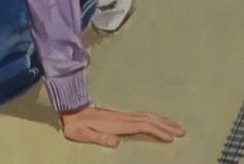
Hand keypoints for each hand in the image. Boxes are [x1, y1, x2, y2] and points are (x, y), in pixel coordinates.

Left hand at [59, 105, 185, 147]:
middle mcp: (121, 118)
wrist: (69, 110)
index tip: (171, 137)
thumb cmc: (76, 126)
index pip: (141, 126)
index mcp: (117, 124)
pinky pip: (140, 117)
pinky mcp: (119, 116)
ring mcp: (120, 115)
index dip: (157, 131)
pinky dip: (152, 119)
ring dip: (161, 121)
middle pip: (148, 119)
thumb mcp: (83, 134)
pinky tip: (156, 122)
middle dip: (166, 125)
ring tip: (176, 127)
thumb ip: (99, 138)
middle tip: (183, 131)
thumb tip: (116, 142)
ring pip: (145, 116)